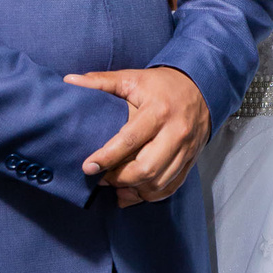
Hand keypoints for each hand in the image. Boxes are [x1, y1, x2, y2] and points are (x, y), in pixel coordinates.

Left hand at [65, 66, 210, 207]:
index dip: (107, 157)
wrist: (202, 87)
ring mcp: (186, 149)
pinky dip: (152, 194)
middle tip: (101, 179)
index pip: (130, 140)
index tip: (88, 167)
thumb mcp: (133, 78)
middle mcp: (175, 132)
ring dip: (134, 189)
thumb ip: (101, 81)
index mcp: (158, 111)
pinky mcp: (191, 159)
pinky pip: (172, 185)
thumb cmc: (162, 84)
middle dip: (119, 178)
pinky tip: (135, 191)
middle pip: (146, 167)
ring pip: (159, 181)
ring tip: (115, 186)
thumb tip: (69, 80)